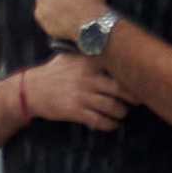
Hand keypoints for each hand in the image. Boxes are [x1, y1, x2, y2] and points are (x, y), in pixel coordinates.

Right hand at [11, 50, 128, 134]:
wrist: (30, 90)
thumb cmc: (54, 72)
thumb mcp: (71, 56)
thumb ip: (90, 53)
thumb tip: (113, 48)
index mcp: (89, 62)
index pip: (117, 67)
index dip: (131, 76)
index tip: (141, 80)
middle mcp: (87, 77)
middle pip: (119, 88)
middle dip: (132, 97)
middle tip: (138, 101)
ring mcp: (81, 95)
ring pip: (111, 106)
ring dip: (121, 112)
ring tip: (122, 113)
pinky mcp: (74, 110)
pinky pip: (98, 120)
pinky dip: (108, 124)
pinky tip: (112, 124)